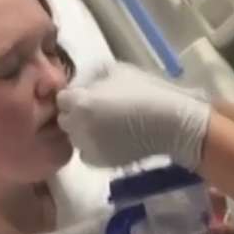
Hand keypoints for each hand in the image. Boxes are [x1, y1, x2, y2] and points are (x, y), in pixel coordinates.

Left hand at [56, 62, 210, 169]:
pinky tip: (109, 139)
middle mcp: (79, 127)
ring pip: (74, 138)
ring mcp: (89, 147)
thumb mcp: (118, 71)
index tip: (87, 94)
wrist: (171, 123)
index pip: (62, 99)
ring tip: (104, 125)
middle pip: (65, 119)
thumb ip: (93, 78)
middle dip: (76, 114)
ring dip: (83, 131)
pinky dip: (93, 147)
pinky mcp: (100, 163)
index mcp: (81, 102)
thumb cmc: (147, 91)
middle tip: (96, 110)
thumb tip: (84, 85)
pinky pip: (86, 154)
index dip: (74, 95)